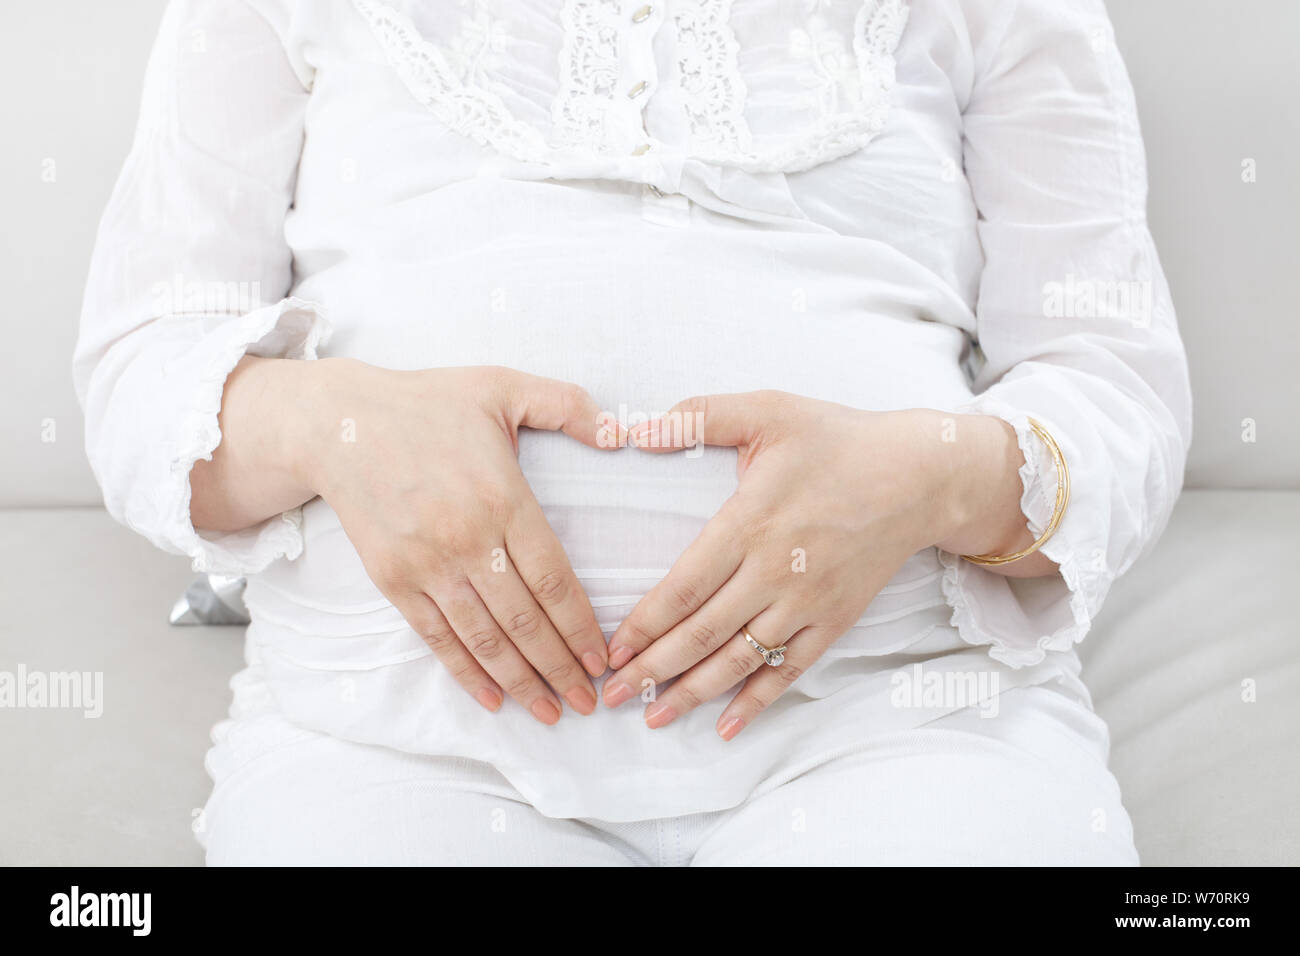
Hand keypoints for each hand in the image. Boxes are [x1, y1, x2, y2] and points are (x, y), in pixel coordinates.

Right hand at [298, 361, 623, 723]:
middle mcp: (467, 540)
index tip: (604, 657)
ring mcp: (428, 565)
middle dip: (562, 668)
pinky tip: (494, 699)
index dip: (582, 626)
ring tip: (553, 712)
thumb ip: (568, 406)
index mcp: (503, 499)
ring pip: (485, 639)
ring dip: (522, 682)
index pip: (554, 579)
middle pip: (526, 621)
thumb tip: (623, 433)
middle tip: (591, 702)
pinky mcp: (394, 580)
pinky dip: (467, 673)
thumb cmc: (427, 403)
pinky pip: (438, 637)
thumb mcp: (502, 386)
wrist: (337, 424)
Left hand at [601, 392, 1039, 738]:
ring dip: (693, 692)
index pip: (684, 588)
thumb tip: (636, 431)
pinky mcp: (835, 620)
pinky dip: (757, 701)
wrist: (920, 475)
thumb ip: (699, 417)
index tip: (611, 650)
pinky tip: (726, 726)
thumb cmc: (837, 439)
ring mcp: (807, 602)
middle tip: (614, 695)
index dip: (645, 625)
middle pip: (703, 634)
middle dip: (653, 669)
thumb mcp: (768, 409)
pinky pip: (790, 670)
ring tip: (655, 718)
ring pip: (740, 660)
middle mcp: (775, 572)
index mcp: (750, 523)